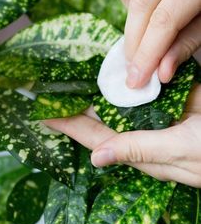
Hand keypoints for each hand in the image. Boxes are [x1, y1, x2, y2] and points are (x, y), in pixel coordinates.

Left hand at [45, 84, 200, 186]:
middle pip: (102, 116)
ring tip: (74, 75)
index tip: (41, 113)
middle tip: (51, 89)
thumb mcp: (181, 152)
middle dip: (77, 104)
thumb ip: (140, 150)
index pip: (95, 137)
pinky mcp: (173, 97)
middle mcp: (145, 131)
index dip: (68, 125)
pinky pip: (143, 85)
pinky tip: (114, 65)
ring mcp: (159, 113)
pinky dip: (128, 75)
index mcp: (143, 150)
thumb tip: (96, 157)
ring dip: (99, 87)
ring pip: (120, 99)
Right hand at [111, 0, 200, 87]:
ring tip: (148, 27)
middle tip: (133, 68)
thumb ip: (188, 42)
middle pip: (141, 3)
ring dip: (131, 19)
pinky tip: (146, 4)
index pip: (166, 18)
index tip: (137, 79)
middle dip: (134, 42)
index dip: (149, 52)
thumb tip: (161, 72)